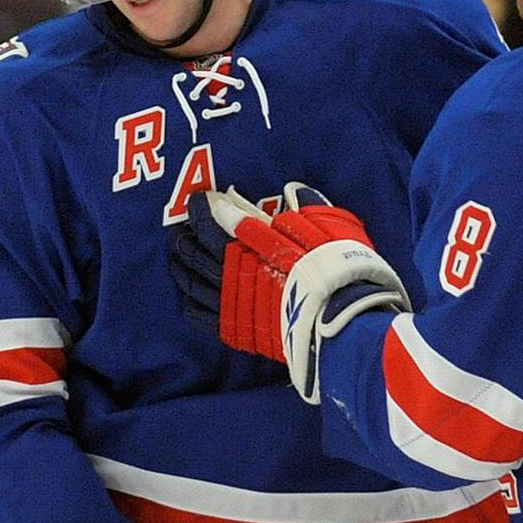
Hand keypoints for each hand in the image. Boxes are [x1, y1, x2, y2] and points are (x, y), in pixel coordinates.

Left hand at [172, 182, 409, 402]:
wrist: (343, 324)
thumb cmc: (337, 270)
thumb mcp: (324, 229)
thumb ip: (303, 209)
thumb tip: (293, 192)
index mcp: (252, 245)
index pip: (215, 223)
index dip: (203, 210)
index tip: (199, 200)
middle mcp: (235, 274)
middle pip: (197, 254)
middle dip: (186, 238)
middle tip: (183, 229)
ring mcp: (234, 304)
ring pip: (194, 283)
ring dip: (183, 268)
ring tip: (178, 257)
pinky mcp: (238, 330)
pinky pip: (202, 314)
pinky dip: (191, 301)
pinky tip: (189, 295)